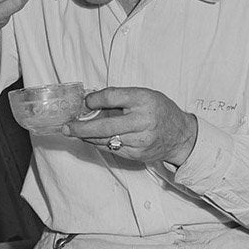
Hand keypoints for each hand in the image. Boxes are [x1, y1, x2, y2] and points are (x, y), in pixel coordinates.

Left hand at [62, 87, 197, 166]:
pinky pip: (112, 149)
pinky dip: (99, 143)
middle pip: (105, 125)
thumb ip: (121, 97)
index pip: (112, 97)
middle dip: (81, 127)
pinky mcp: (137, 154)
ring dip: (87, 136)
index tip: (86, 101)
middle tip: (67, 127)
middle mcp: (142, 120)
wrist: (181, 135)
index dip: (95, 99)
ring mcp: (140, 140)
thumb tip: (91, 101)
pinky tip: (91, 139)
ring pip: (106, 140)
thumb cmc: (160, 111)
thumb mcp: (145, 95)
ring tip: (74, 132)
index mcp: (144, 100)